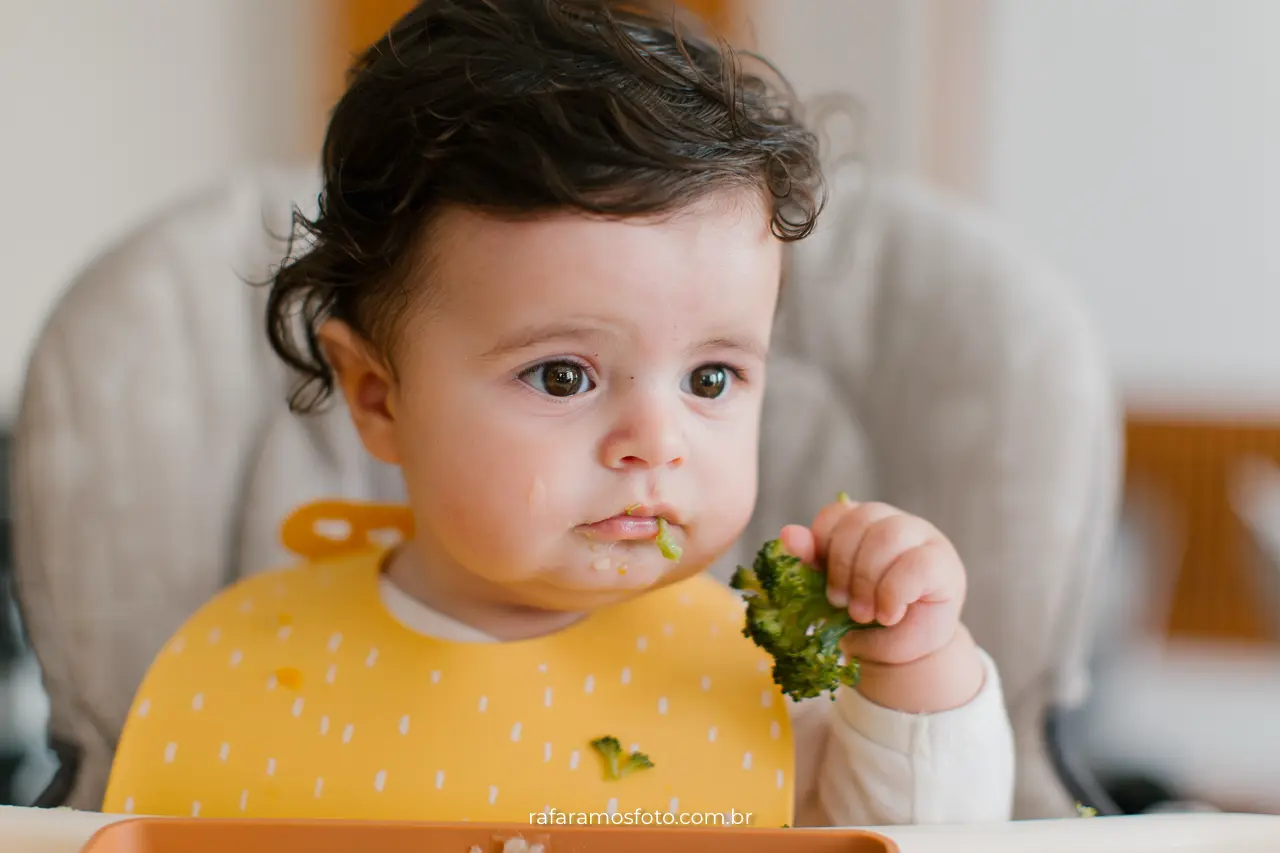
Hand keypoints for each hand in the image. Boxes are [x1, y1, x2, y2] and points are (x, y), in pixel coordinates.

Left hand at [779, 496, 965, 666]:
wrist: (904, 654)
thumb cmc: (865, 620)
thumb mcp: (832, 594)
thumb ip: (811, 564)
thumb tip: (788, 534)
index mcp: (860, 524)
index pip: (835, 514)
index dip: (823, 546)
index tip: (823, 585)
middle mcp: (891, 522)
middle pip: (861, 520)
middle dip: (843, 567)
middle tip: (841, 606)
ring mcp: (921, 537)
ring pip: (888, 535)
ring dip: (867, 580)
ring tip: (863, 614)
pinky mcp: (943, 563)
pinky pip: (916, 565)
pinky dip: (894, 594)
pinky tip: (888, 615)